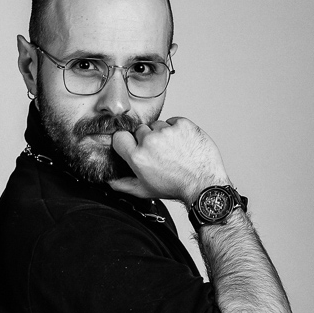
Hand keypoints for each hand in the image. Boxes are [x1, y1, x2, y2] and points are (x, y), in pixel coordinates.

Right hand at [108, 117, 229, 203]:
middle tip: (160, 154)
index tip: (134, 146)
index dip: (127, 142)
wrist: (203, 183)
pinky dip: (177, 130)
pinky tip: (182, 144)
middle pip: (140, 130)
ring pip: (158, 125)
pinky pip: (173, 121)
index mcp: (137, 157)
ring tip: (173, 150)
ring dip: (163, 134)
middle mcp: (150, 142)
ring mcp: (167, 131)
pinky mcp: (182, 124)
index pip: (119, 137)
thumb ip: (123, 184)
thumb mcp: (144, 190)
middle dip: (147, 139)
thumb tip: (110, 181)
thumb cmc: (175, 187)